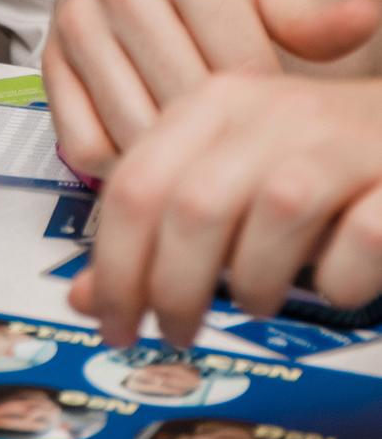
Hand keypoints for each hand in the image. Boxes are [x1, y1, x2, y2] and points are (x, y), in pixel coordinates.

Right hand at [44, 0, 378, 176]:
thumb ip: (309, 14)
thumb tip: (364, 21)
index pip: (240, 74)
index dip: (269, 117)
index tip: (281, 132)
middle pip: (185, 107)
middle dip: (223, 145)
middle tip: (247, 162)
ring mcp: (78, 18)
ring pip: (132, 130)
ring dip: (171, 162)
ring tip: (203, 162)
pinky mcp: (48, 52)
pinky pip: (82, 142)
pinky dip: (119, 164)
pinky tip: (152, 151)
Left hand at [70, 74, 381, 346]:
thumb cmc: (313, 162)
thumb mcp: (226, 179)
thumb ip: (158, 228)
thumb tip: (83, 299)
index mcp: (215, 106)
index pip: (135, 185)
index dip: (114, 267)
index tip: (112, 323)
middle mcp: (270, 113)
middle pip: (194, 206)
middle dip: (173, 289)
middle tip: (175, 333)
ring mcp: (337, 142)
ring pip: (273, 214)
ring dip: (256, 281)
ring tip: (256, 301)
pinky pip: (360, 240)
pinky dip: (340, 279)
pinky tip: (334, 283)